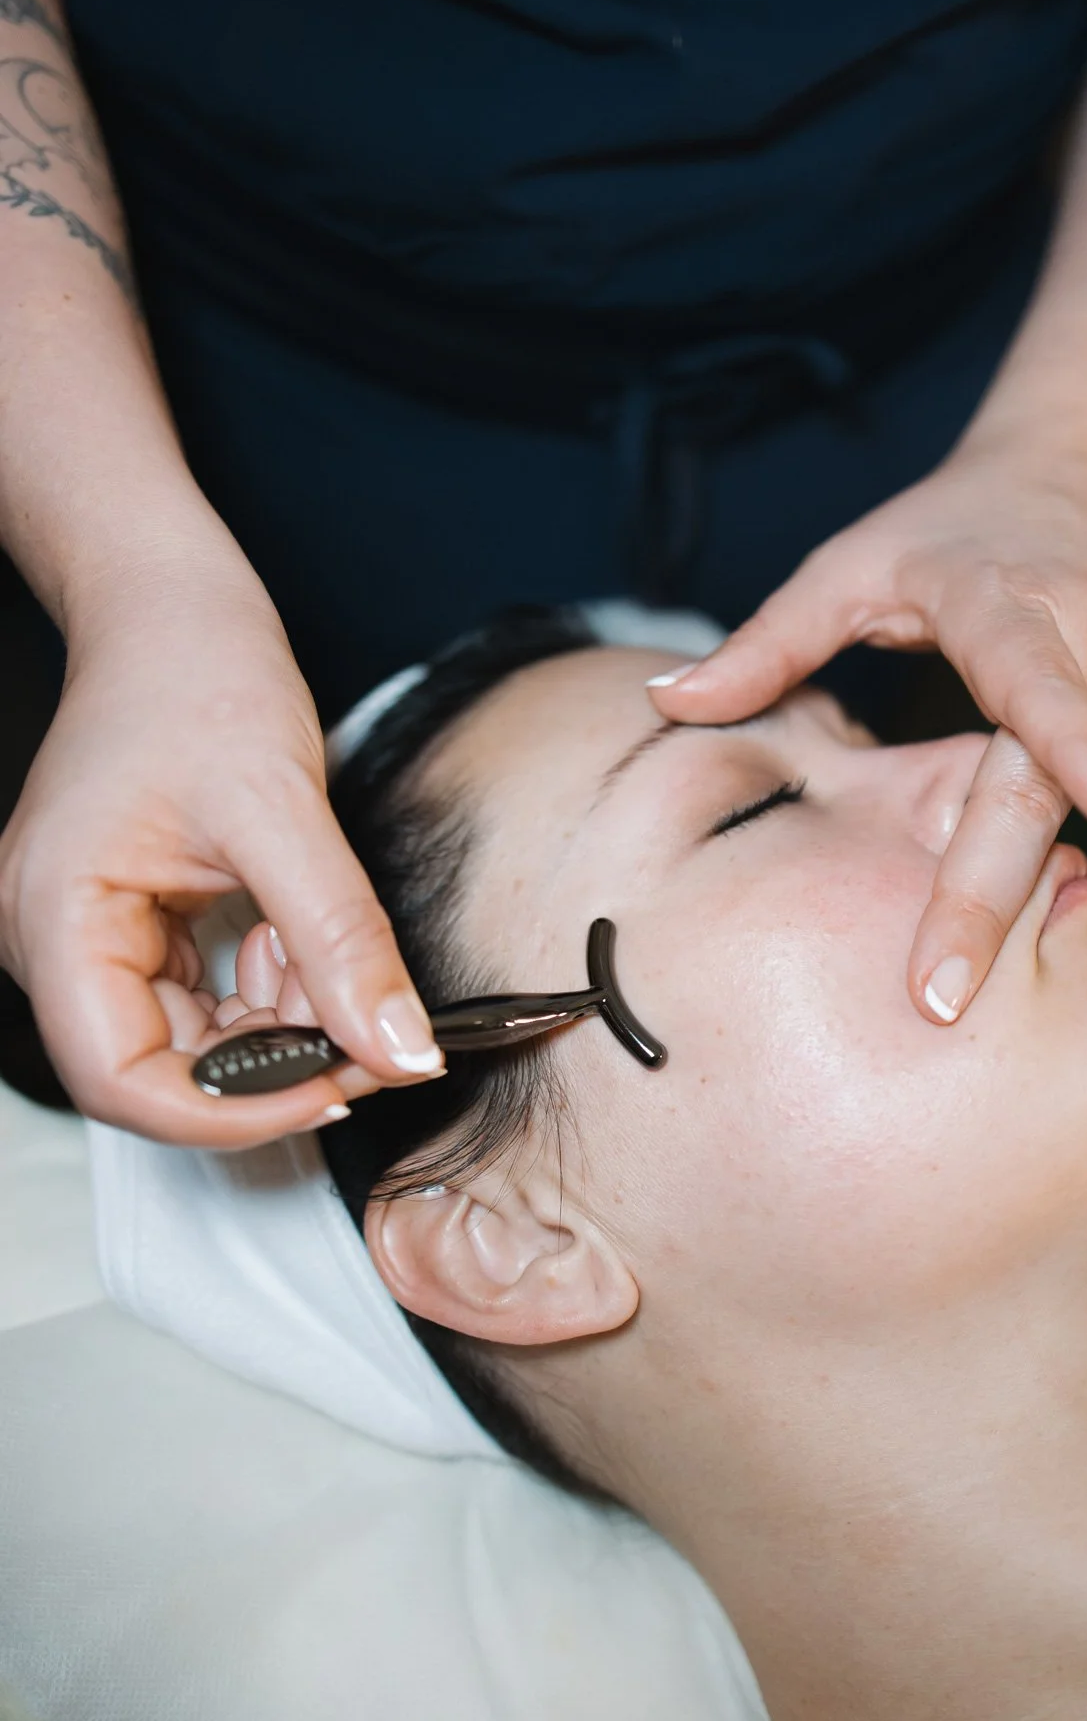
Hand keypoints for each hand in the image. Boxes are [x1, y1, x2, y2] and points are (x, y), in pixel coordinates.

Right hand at [0, 558, 442, 1143]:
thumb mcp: (284, 809)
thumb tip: (398, 1047)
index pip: (121, 1080)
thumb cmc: (197, 675)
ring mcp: (90, 936)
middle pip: (158, 1072)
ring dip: (275, 1025)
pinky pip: (200, 1001)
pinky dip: (264, 991)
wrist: (175, 610)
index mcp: (54, 915)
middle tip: (365, 1033)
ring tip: (324, 957)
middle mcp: (53, 939)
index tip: (335, 1088)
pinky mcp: (131, 927)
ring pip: (189, 1043)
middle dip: (269, 1063)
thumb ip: (341, 939)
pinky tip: (292, 941)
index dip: (230, 1110)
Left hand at [647, 433, 1086, 1019]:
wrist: (1061, 463)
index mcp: (1000, 606)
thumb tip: (665, 704)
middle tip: (1045, 989)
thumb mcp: (846, 568)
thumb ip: (765, 644)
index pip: (1031, 690)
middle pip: (1070, 775)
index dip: (1068, 751)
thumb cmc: (938, 530)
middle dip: (1047, 884)